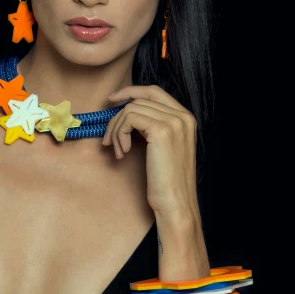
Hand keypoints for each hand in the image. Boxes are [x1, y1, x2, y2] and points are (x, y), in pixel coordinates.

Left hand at [102, 85, 198, 218]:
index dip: (130, 91)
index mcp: (186, 118)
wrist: (175, 202)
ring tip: (118, 151)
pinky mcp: (161, 130)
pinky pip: (128, 119)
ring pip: (131, 109)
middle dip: (117, 117)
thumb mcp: (162, 148)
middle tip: (108, 139)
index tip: (112, 100)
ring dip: (116, 130)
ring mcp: (174, 122)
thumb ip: (153, 126)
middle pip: (139, 100)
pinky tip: (123, 153)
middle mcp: (183, 116)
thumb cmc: (166, 181)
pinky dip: (119, 134)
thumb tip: (127, 112)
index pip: (154, 91)